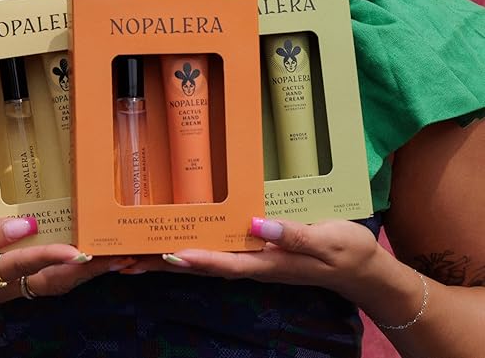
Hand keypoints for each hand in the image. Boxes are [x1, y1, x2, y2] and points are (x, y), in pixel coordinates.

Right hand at [0, 216, 135, 311]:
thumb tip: (26, 223)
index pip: (21, 265)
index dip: (51, 257)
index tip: (78, 250)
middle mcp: (2, 286)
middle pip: (51, 282)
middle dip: (87, 270)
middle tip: (120, 255)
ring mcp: (10, 286)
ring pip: (55, 283)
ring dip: (87, 272)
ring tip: (118, 256)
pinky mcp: (13, 280)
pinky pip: (48, 277)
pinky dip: (74, 269)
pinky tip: (91, 255)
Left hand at [128, 218, 380, 298]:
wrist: (363, 268)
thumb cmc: (346, 251)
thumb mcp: (325, 240)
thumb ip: (291, 234)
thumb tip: (254, 224)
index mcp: (267, 263)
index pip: (222, 263)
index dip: (192, 258)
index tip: (163, 253)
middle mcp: (254, 263)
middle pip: (203, 264)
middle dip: (166, 262)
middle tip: (128, 258)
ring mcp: (255, 258)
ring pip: (207, 258)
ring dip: (173, 256)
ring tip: (138, 252)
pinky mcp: (259, 250)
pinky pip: (221, 250)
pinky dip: (196, 246)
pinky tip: (182, 238)